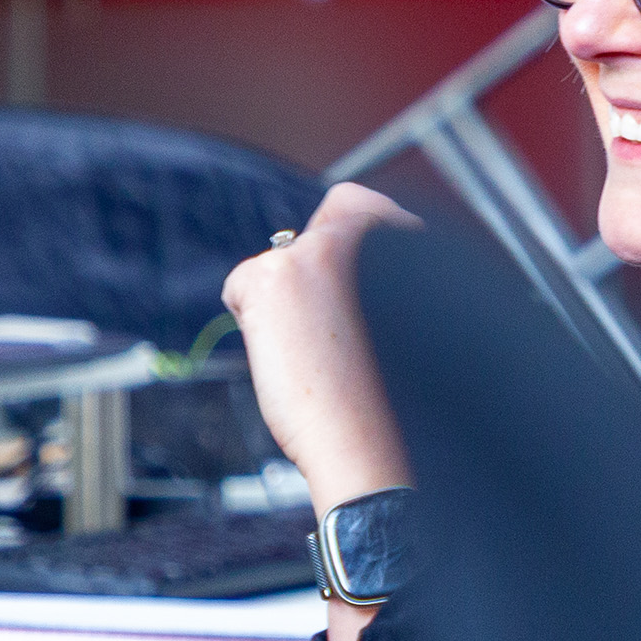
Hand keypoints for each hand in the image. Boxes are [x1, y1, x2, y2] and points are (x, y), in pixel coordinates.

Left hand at [221, 182, 420, 519]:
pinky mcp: (271, 276)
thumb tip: (316, 266)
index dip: (341, 227)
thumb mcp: (387, 318)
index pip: (355, 203)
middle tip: (314, 333)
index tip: (338, 272)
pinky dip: (252, 321)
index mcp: (399, 245)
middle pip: (301, 235)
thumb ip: (363, 281)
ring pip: (272, 266)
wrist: (366, 437)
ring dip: (278, 304)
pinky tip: (284, 354)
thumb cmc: (384, 398)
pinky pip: (241, 287)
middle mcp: (357, 237)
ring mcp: (309, 253)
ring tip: (309, 354)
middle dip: (298, 278)